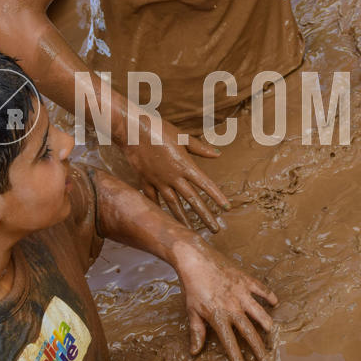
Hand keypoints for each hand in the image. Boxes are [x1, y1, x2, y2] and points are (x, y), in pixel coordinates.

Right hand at [121, 115, 229, 232]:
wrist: (133, 130)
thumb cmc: (159, 129)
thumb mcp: (182, 136)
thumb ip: (200, 148)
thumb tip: (217, 153)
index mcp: (184, 165)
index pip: (205, 184)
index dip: (217, 196)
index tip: (227, 207)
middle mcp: (173, 177)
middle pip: (192, 199)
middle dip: (205, 215)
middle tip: (215, 230)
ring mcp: (158, 181)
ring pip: (173, 204)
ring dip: (184, 219)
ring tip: (192, 232)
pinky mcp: (146, 181)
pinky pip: (153, 200)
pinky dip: (159, 210)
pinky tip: (164, 220)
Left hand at [175, 240, 277, 360]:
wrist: (195, 258)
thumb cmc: (191, 286)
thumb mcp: (191, 310)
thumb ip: (197, 332)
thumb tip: (195, 352)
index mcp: (219, 317)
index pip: (231, 344)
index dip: (238, 359)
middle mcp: (233, 307)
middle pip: (249, 332)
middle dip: (258, 348)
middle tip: (266, 360)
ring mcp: (241, 292)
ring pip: (259, 312)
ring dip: (267, 324)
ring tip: (272, 334)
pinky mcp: (245, 279)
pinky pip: (261, 289)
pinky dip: (269, 295)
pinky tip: (275, 302)